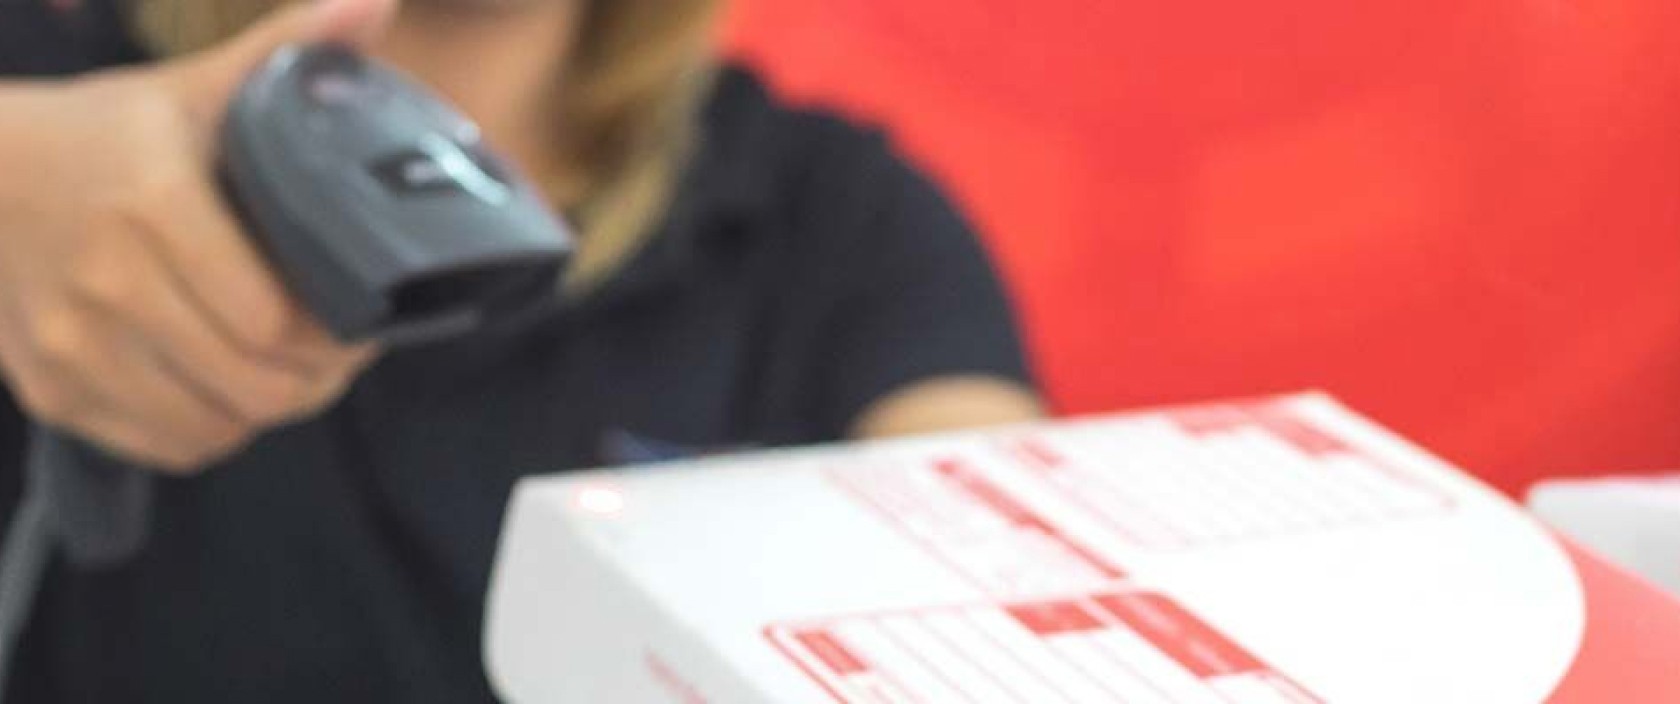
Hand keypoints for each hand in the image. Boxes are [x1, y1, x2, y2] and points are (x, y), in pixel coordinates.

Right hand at [0, 0, 398, 472]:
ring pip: (213, 426)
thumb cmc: (104, 133)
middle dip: (316, 381)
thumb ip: (290, 48)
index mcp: (154, 208)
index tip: (364, 320)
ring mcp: (71, 345)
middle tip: (338, 356)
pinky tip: (225, 392)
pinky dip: (209, 432)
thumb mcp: (193, 88)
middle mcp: (107, 285)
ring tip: (290, 375)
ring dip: (266, 411)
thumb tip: (375, 2)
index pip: (275, 322)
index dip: (337, 337)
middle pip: (254, 385)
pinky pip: (163, 446)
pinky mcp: (51, 390)